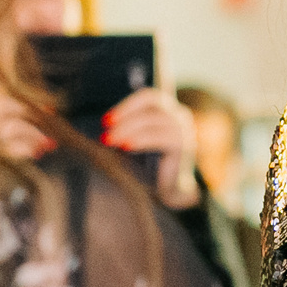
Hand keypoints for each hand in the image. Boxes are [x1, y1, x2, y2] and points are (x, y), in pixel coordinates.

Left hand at [105, 87, 201, 208]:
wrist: (171, 189)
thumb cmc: (150, 164)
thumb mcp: (138, 140)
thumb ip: (128, 128)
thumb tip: (102, 124)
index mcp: (168, 110)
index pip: (148, 97)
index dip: (126, 105)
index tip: (106, 120)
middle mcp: (179, 116)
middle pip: (151, 104)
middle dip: (125, 114)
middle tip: (105, 127)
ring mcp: (183, 130)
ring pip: (153, 120)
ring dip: (127, 128)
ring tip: (109, 140)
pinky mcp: (183, 146)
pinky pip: (160, 137)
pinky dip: (140, 140)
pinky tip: (125, 146)